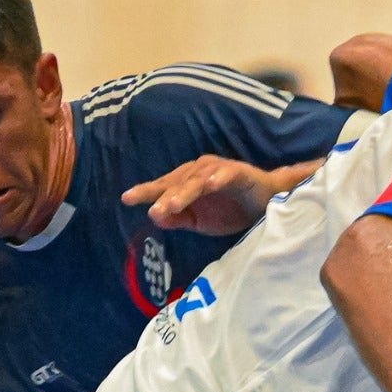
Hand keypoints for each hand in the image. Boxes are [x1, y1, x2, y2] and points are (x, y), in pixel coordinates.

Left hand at [123, 155, 279, 235]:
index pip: (163, 186)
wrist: (265, 205)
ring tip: (175, 204)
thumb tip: (154, 216)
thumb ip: (178, 219)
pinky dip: (219, 178)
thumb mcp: (199, 221)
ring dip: (187, 191)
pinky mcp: (239, 172)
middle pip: (178, 183)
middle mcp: (199, 172)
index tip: (126, 199)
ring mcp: (219, 170)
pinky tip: (211, 185)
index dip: (146, 192)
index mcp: (187, 182)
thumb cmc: (230, 210)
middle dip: (165, 196)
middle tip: (154, 210)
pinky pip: (227, 174)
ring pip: (198, 180)